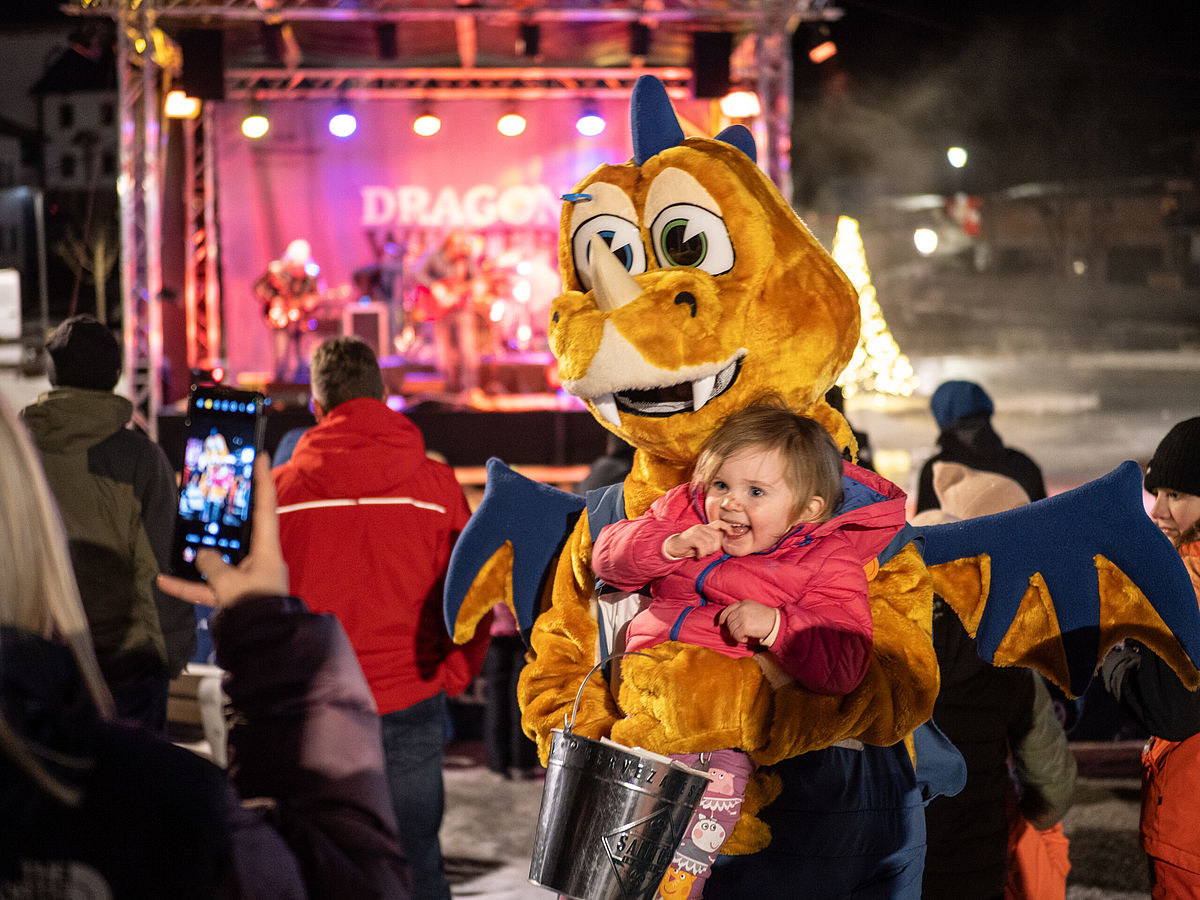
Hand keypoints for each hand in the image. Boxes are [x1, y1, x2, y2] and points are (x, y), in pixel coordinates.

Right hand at [157, 454, 288, 609]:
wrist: (260, 642)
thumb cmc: (253, 606)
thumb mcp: (231, 583)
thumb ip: (213, 565)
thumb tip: (202, 554)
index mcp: (266, 549)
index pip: (266, 507)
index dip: (262, 481)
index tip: (258, 457)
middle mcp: (258, 559)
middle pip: (239, 528)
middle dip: (222, 512)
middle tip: (208, 490)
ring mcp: (243, 578)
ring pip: (219, 557)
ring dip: (199, 550)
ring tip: (178, 532)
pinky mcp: (231, 597)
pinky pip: (206, 587)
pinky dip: (187, 585)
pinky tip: (163, 580)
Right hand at [663, 521, 731, 559]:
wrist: (673, 546)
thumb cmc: (689, 546)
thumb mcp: (701, 542)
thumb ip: (711, 541)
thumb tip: (720, 544)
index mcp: (705, 527)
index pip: (719, 523)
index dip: (727, 528)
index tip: (732, 534)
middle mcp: (702, 527)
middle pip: (717, 537)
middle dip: (714, 548)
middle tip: (707, 552)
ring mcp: (696, 531)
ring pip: (710, 543)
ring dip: (707, 552)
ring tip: (701, 553)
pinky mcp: (691, 537)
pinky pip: (702, 546)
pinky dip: (701, 554)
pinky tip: (698, 555)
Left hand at [717, 600, 778, 644]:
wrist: (777, 623)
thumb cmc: (767, 618)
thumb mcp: (754, 608)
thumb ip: (742, 611)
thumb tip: (731, 621)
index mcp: (744, 603)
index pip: (728, 609)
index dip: (722, 617)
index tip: (720, 623)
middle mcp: (742, 608)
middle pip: (729, 621)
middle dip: (732, 629)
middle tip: (740, 634)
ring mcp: (743, 617)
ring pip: (731, 629)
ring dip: (737, 635)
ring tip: (746, 636)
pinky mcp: (744, 626)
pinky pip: (736, 635)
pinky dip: (740, 639)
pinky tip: (747, 639)